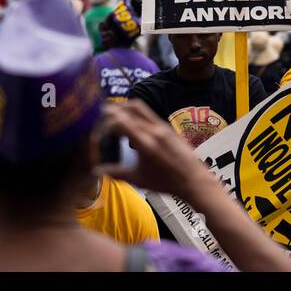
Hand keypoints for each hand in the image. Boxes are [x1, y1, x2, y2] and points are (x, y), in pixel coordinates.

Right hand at [95, 101, 213, 197]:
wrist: (194, 181)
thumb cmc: (166, 182)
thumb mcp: (139, 179)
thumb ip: (117, 173)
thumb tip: (96, 171)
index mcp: (145, 142)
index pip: (121, 121)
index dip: (107, 123)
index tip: (99, 129)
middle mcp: (154, 129)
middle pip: (130, 108)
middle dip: (115, 109)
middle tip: (103, 114)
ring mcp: (163, 126)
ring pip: (141, 108)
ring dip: (126, 109)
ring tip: (116, 117)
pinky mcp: (169, 128)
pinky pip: (149, 115)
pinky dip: (137, 116)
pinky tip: (133, 128)